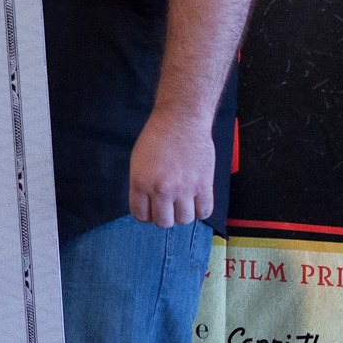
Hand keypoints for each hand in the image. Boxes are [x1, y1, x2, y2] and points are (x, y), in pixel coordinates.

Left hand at [127, 108, 216, 226]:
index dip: (145, 214)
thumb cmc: (157, 137)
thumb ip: (141, 185)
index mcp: (141, 182)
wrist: (181, 120)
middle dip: (164, 216)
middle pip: (163, 222)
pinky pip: (204, 212)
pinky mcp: (204, 184)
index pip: (140, 215)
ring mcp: (184, 188)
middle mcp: (162, 189)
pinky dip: (200, 210)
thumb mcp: (138, 161)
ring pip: (184, 220)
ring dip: (182, 214)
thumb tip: (148, 206)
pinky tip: (196, 200)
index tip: (151, 208)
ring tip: (182, 201)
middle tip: (167, 205)